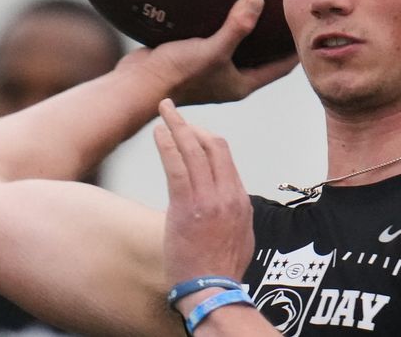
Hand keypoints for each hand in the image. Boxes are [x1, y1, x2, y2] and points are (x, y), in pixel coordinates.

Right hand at [117, 0, 297, 105]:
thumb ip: (236, 28)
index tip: (309, 27)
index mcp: (241, 84)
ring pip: (239, 47)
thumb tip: (257, 1)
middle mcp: (229, 79)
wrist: (137, 85)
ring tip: (260, 4)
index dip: (296, 49)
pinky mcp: (193, 58)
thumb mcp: (212, 50)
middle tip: (288, 11)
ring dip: (248, 30)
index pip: (280, 67)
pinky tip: (224, 5)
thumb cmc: (176, 75)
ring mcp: (211, 69)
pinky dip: (224, 25)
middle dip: (275, 38)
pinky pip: (216, 39)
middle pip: (262, 56)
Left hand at [154, 99, 253, 289]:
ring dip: (177, 124)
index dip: (205, 137)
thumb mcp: (242, 236)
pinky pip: (177, 166)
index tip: (189, 131)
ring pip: (194, 149)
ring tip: (164, 110)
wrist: (213, 290)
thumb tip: (231, 202)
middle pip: (213, 144)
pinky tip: (158, 133)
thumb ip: (236, 213)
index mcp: (240, 199)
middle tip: (173, 112)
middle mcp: (228, 194)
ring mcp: (209, 199)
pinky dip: (167, 144)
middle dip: (192, 124)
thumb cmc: (222, 269)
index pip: (224, 156)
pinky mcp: (187, 206)